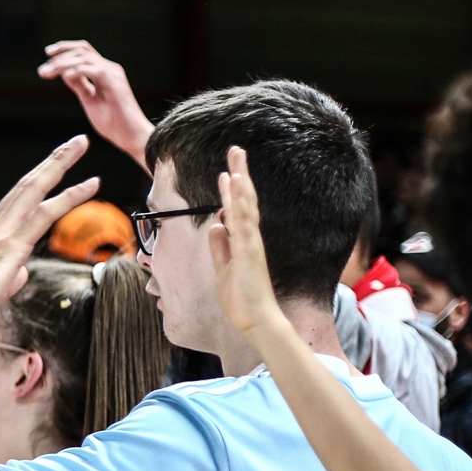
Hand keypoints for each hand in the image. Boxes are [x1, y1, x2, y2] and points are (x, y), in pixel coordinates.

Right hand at [0, 136, 99, 341]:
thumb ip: (6, 278)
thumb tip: (21, 273)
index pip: (18, 201)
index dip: (39, 181)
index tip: (55, 167)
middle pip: (28, 185)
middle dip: (52, 161)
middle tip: (75, 141)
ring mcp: (0, 234)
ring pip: (35, 189)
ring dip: (60, 164)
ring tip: (80, 143)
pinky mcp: (9, 246)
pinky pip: (46, 214)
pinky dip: (70, 195)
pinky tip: (91, 183)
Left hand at [37, 40, 152, 167]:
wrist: (131, 137)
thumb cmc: (113, 122)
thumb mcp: (90, 100)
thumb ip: (80, 85)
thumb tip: (65, 73)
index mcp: (104, 72)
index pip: (84, 51)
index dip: (65, 48)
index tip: (48, 54)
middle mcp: (110, 69)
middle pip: (82, 50)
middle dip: (59, 55)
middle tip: (42, 71)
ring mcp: (113, 75)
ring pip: (85, 58)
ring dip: (62, 64)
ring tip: (46, 74)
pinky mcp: (115, 84)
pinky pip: (94, 71)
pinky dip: (77, 71)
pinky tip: (65, 77)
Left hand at [209, 146, 282, 338]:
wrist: (255, 320)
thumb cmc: (241, 298)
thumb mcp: (224, 268)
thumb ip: (221, 248)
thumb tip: (216, 227)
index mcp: (243, 242)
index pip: (237, 208)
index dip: (232, 189)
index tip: (227, 170)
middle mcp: (249, 239)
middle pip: (244, 200)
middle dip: (239, 175)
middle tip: (236, 150)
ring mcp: (250, 244)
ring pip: (245, 208)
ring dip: (240, 184)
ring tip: (235, 162)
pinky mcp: (249, 253)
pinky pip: (243, 224)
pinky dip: (239, 205)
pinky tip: (236, 189)